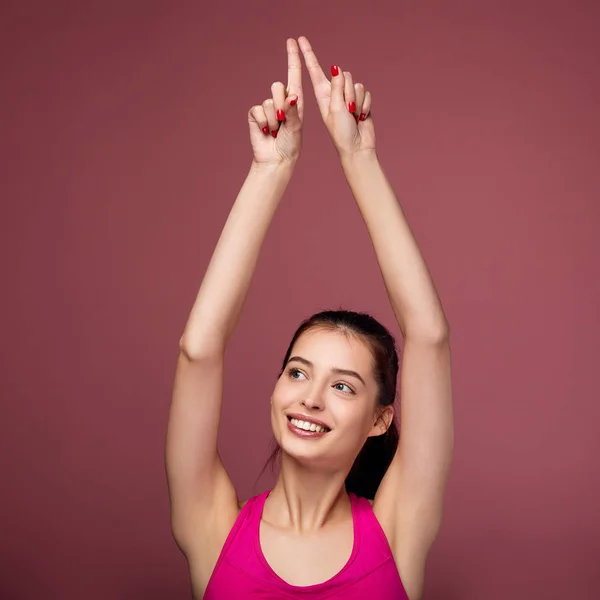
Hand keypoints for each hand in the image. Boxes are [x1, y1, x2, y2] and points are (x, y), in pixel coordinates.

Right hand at [248, 38, 303, 166]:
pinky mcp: (256, 114)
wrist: (276, 160)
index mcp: (295, 101)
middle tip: (283, 122)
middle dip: (281, 105)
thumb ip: (293, 111)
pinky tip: (266, 131)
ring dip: (274, 119)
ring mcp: (267, 107)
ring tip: (276, 131)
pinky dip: (263, 122)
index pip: (294, 74)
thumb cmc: (290, 145)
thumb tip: (291, 95)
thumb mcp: (296, 128)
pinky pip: (258, 109)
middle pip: (277, 86)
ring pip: (269, 100)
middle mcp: (281, 101)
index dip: (293, 57)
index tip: (293, 41)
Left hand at [298, 36, 374, 157]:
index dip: (308, 55)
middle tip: (346, 109)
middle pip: (343, 75)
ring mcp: (348, 97)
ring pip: (355, 83)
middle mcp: (334, 93)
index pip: (314, 70)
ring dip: (356, 100)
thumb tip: (336, 68)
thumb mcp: (335, 109)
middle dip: (347, 91)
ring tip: (352, 116)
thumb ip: (337, 88)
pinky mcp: (360, 101)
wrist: (357, 147)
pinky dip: (365, 105)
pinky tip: (361, 117)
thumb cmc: (342, 133)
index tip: (300, 39)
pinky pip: (366, 92)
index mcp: (322, 95)